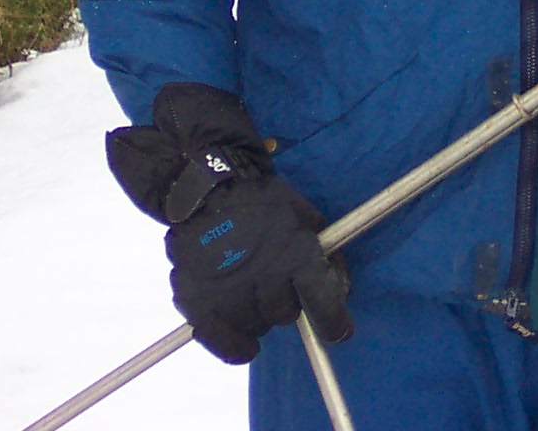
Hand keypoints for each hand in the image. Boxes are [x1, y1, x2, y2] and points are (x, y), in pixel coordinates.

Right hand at [165, 173, 351, 362]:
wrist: (208, 190)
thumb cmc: (264, 202)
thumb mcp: (305, 217)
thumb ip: (323, 252)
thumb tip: (338, 288)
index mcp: (295, 253)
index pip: (321, 301)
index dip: (333, 322)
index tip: (340, 332)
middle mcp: (264, 277)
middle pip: (285, 314)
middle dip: (287, 303)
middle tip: (277, 284)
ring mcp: (228, 292)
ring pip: (256, 327)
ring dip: (260, 315)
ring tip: (253, 292)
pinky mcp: (196, 302)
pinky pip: (220, 341)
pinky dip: (234, 347)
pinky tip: (245, 347)